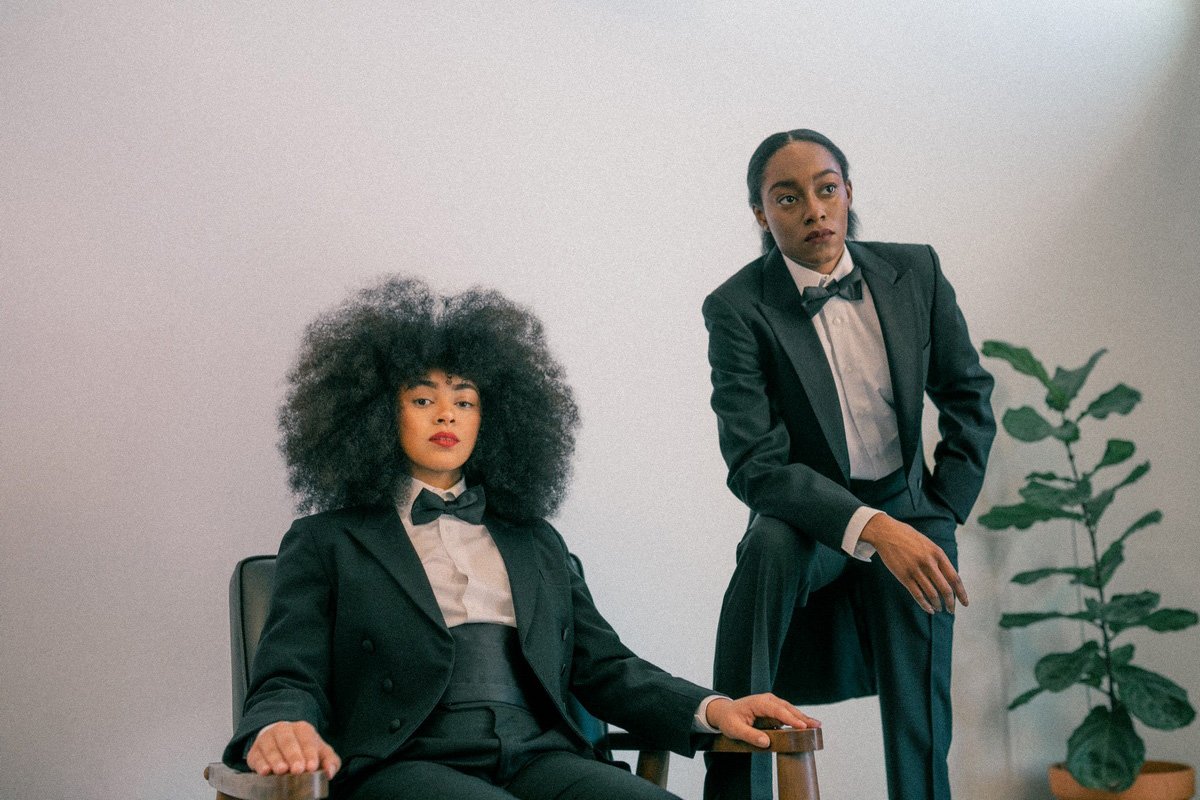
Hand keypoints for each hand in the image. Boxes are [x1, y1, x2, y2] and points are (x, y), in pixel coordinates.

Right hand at [246, 720, 340, 778]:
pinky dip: (260, 764)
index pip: (307, 739)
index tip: (312, 767)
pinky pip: (256, 756)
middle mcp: (283, 730)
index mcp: (302, 728)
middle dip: (293, 756)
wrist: (280, 742)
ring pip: (271, 748)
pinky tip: (265, 771)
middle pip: (288, 741)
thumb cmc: (304, 749)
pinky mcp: (254, 752)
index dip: (310, 753)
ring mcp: (267, 739)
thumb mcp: (320, 752)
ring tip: (281, 770)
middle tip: (298, 769)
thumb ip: (330, 761)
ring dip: (276, 759)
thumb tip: (330, 772)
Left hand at [704, 693, 820, 748]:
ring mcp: (772, 704)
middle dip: (802, 717)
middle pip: (788, 708)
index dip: (791, 719)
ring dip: (802, 718)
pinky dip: (797, 720)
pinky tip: (807, 727)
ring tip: (817, 726)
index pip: (777, 710)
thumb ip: (750, 736)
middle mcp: (767, 700)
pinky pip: (787, 715)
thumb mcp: (735, 729)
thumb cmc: (729, 720)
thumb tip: (766, 742)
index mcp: (758, 702)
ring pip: (790, 711)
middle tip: (816, 726)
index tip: (802, 726)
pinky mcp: (774, 711)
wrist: (725, 713)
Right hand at [860, 513, 967, 613]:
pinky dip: (925, 605)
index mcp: (938, 553)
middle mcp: (928, 562)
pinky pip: (917, 595)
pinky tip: (929, 609)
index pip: (955, 578)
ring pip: (932, 594)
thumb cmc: (908, 538)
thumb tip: (948, 578)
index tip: (965, 603)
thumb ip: (938, 559)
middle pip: (945, 589)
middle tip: (952, 610)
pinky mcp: (903, 576)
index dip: (961, 593)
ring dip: (937, 605)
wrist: (886, 532)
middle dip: (951, 603)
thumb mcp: (928, 544)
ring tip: (939, 609)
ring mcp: (915, 570)